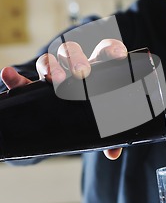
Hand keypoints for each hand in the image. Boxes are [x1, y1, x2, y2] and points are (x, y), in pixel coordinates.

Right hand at [2, 39, 127, 160]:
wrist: (72, 113)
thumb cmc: (94, 112)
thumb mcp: (102, 123)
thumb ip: (110, 136)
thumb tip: (113, 153)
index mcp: (99, 70)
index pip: (106, 51)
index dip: (111, 50)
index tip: (117, 56)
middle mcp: (76, 67)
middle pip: (75, 52)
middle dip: (77, 58)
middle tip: (81, 73)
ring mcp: (55, 75)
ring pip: (51, 60)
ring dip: (51, 66)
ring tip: (52, 78)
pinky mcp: (35, 88)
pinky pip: (23, 81)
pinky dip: (15, 78)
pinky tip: (8, 74)